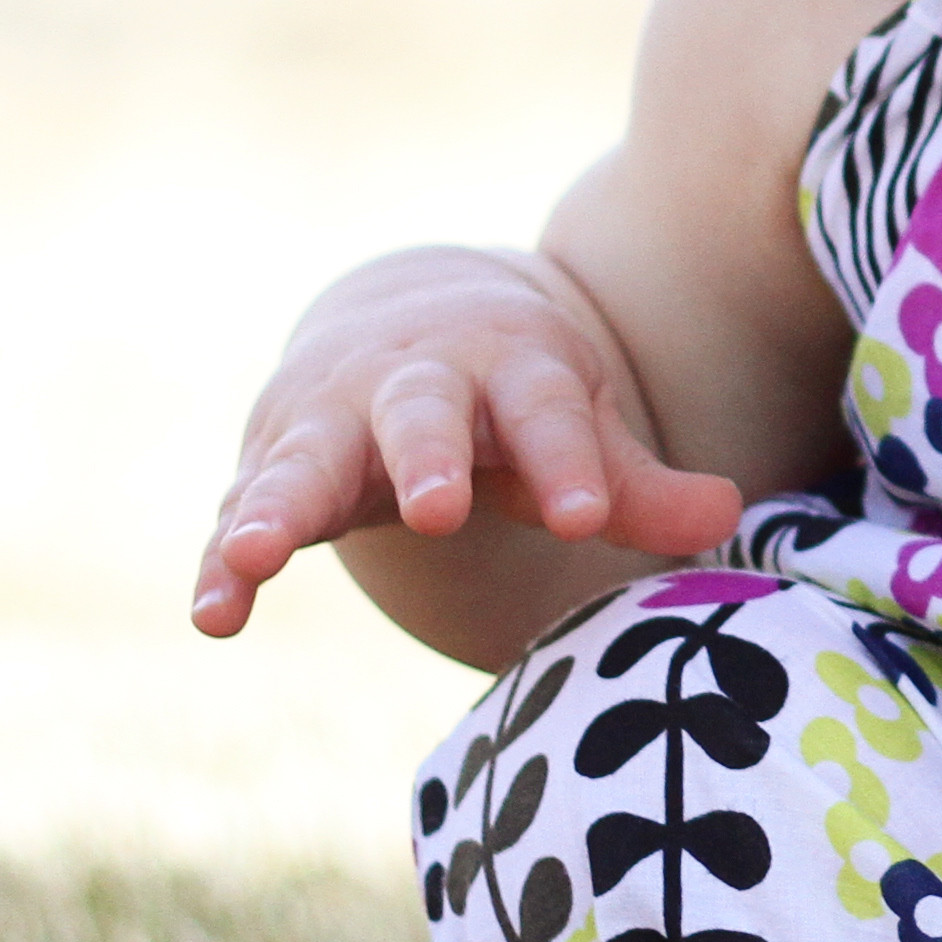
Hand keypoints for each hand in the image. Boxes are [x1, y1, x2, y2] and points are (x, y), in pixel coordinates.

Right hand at [191, 246, 743, 635]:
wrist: (403, 323)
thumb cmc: (513, 395)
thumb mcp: (578, 422)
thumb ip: (637, 483)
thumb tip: (728, 517)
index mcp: (508, 364)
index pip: (546, 409)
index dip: (568, 459)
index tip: (590, 515)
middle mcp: (412, 383)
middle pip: (420, 412)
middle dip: (427, 456)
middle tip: (436, 510)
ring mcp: (332, 423)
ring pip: (305, 460)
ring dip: (280, 504)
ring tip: (257, 551)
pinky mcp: (271, 468)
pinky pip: (239, 518)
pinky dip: (222, 564)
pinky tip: (213, 617)